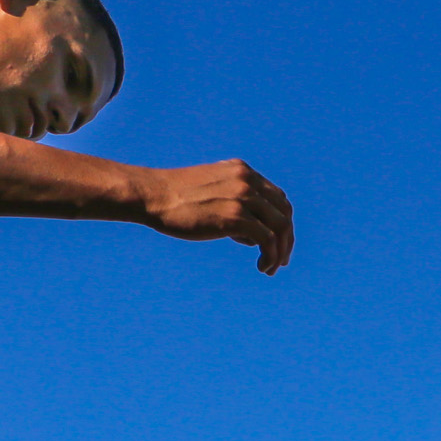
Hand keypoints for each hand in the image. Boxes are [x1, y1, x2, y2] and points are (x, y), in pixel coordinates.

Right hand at [131, 159, 294, 273]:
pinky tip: (262, 267)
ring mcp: (243, 197)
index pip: (277, 198)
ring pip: (280, 227)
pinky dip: (271, 256)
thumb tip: (249, 234)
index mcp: (243, 171)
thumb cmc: (176, 199)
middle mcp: (247, 180)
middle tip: (281, 260)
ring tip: (272, 268)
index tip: (278, 242)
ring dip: (280, 251)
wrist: (154, 196)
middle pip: (284, 212)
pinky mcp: (235, 216)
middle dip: (286, 238)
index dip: (282, 221)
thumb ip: (233, 204)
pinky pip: (267, 240)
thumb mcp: (211, 191)